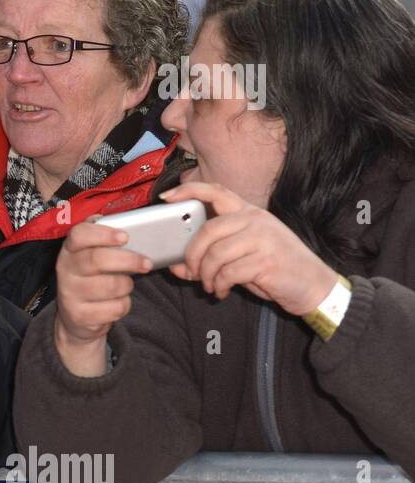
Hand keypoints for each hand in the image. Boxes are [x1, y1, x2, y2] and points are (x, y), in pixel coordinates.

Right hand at [52, 221, 151, 372]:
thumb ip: (104, 238)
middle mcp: (66, 269)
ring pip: (111, 286)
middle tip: (146, 263)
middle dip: (129, 260)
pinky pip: (114, 308)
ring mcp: (70, 293)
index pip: (79, 234)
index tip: (125, 236)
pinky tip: (116, 303)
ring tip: (124, 286)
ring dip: (127, 286)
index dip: (103, 234)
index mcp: (70, 249)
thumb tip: (127, 224)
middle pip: (98, 259)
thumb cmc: (92, 278)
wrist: (75, 316)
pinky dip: (123, 306)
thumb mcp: (92, 255)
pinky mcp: (79, 315)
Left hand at [160, 182, 337, 314]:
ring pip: (215, 254)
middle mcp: (256, 220)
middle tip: (191, 273)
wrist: (315, 286)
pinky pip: (228, 273)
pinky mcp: (267, 260)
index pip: (216, 191)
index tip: (167, 198)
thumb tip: (176, 266)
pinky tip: (223, 291)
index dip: (189, 191)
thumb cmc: (275, 269)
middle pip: (207, 230)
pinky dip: (219, 285)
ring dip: (206, 276)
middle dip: (191, 256)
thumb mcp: (243, 257)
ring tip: (211, 286)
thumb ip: (212, 255)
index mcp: (250, 213)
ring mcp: (263, 238)